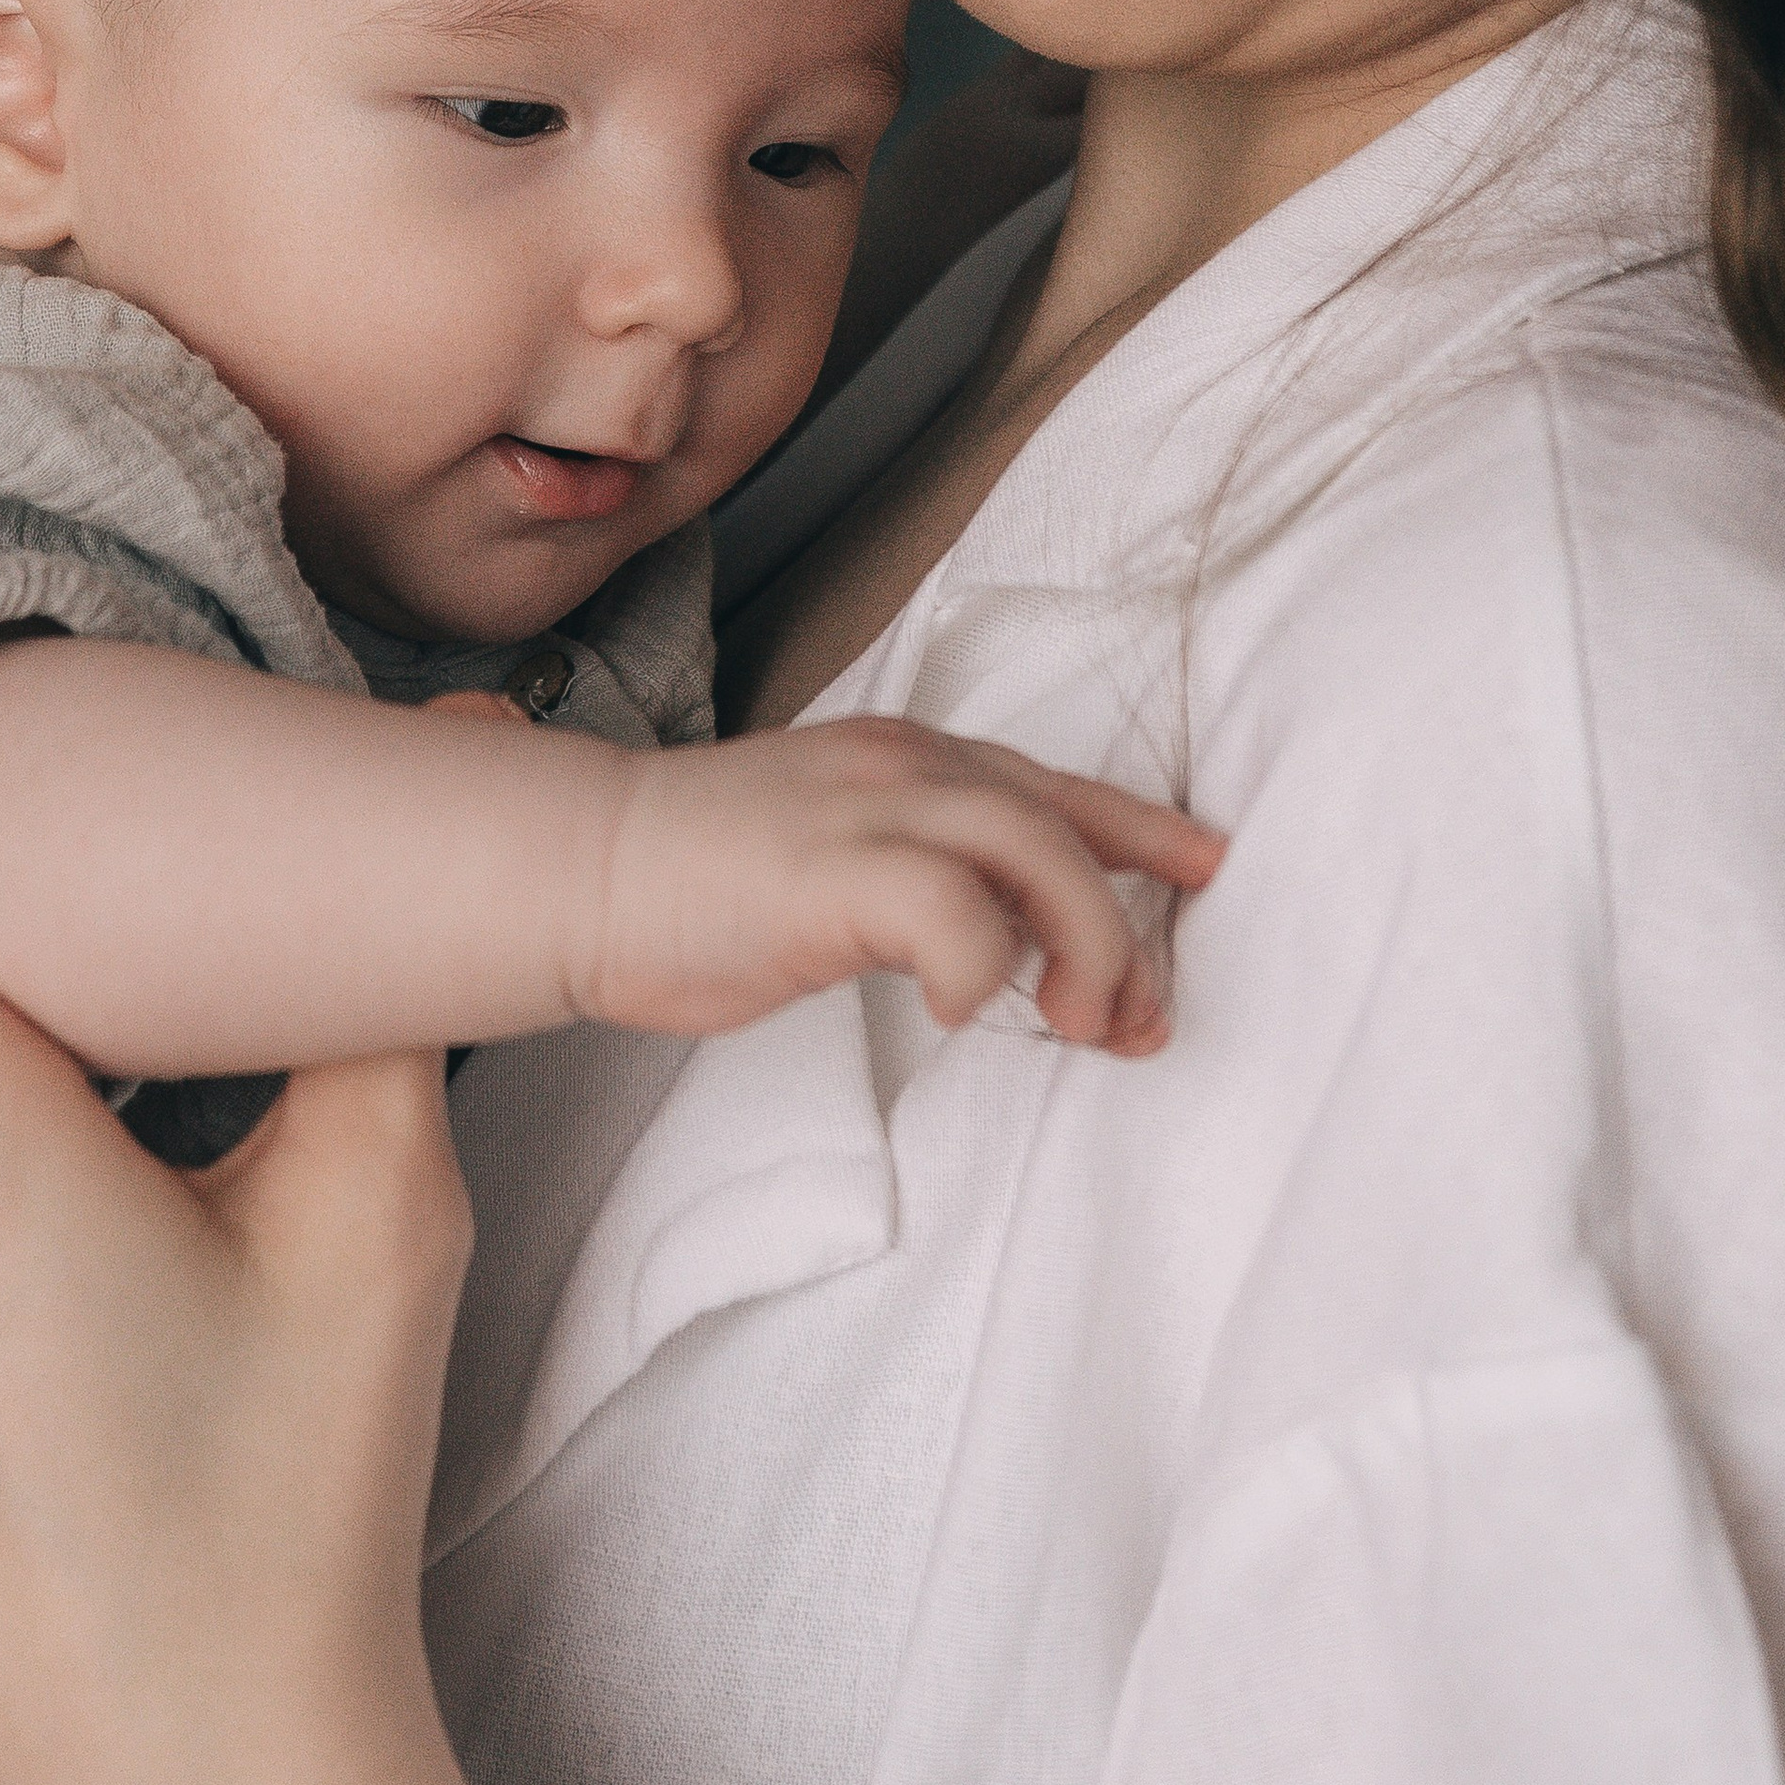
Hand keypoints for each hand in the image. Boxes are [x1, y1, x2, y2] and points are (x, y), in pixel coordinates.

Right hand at [568, 718, 1222, 1047]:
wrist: (582, 865)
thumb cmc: (696, 881)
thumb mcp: (830, 857)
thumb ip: (912, 875)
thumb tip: (997, 943)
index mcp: (903, 760)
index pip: (1048, 785)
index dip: (1136, 827)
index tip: (1203, 866)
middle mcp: (900, 766)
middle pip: (1059, 821)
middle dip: (1124, 920)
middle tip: (1140, 1016)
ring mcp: (864, 810)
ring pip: (1029, 848)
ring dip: (1083, 941)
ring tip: (1084, 1025)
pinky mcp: (828, 869)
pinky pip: (948, 907)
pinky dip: (980, 960)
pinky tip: (963, 1009)